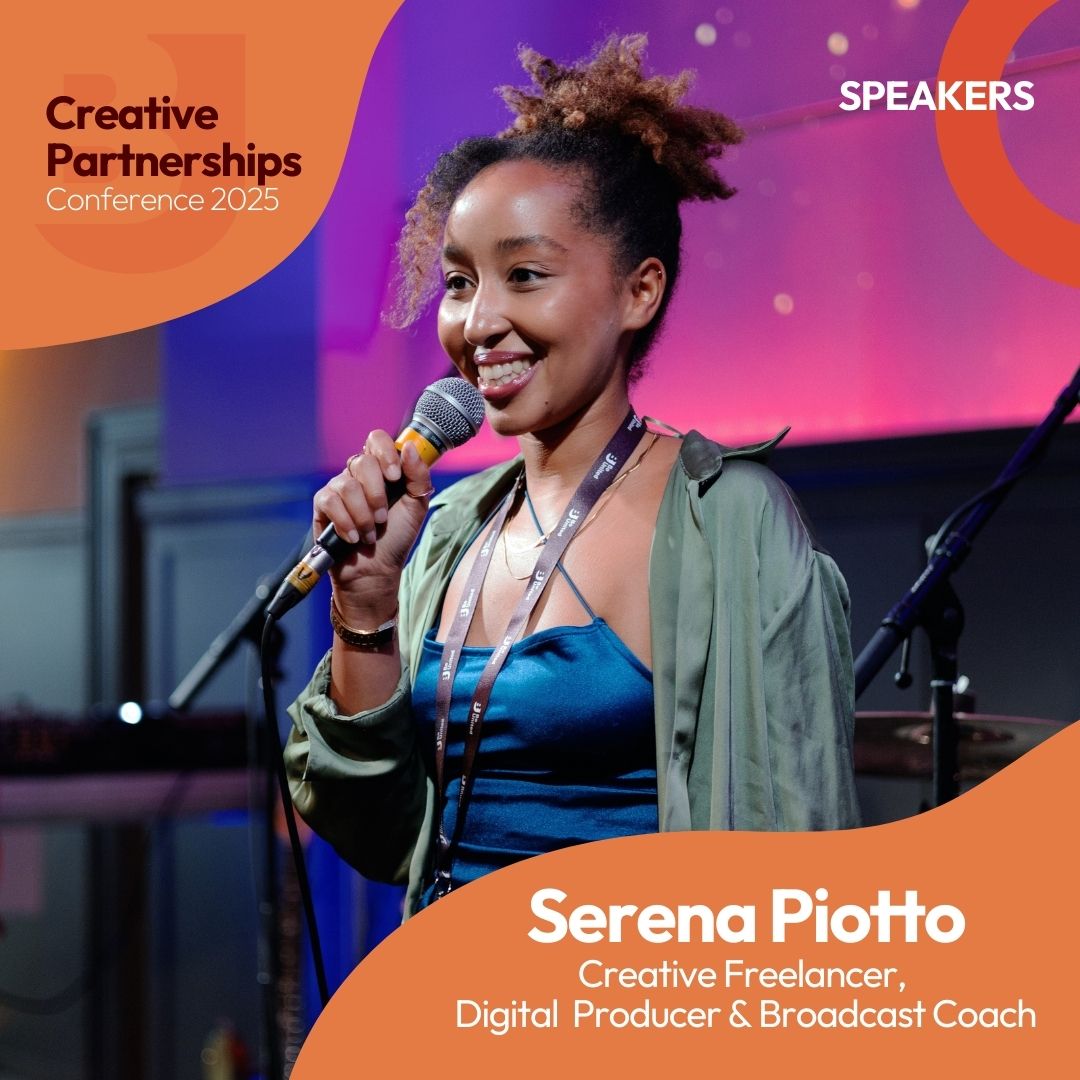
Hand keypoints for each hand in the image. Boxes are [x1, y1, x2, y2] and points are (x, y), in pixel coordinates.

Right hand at [313, 431, 431, 621]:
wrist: (376, 569)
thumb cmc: (396, 536)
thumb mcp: (416, 505)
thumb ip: (418, 475)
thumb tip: (410, 447)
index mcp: (381, 469)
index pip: (376, 440)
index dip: (386, 454)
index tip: (395, 477)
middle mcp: (358, 474)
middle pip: (362, 462)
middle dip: (377, 495)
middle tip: (383, 518)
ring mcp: (338, 487)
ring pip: (348, 485)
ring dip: (364, 515)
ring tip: (369, 533)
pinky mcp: (323, 504)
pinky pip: (331, 501)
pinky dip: (346, 523)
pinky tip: (353, 537)